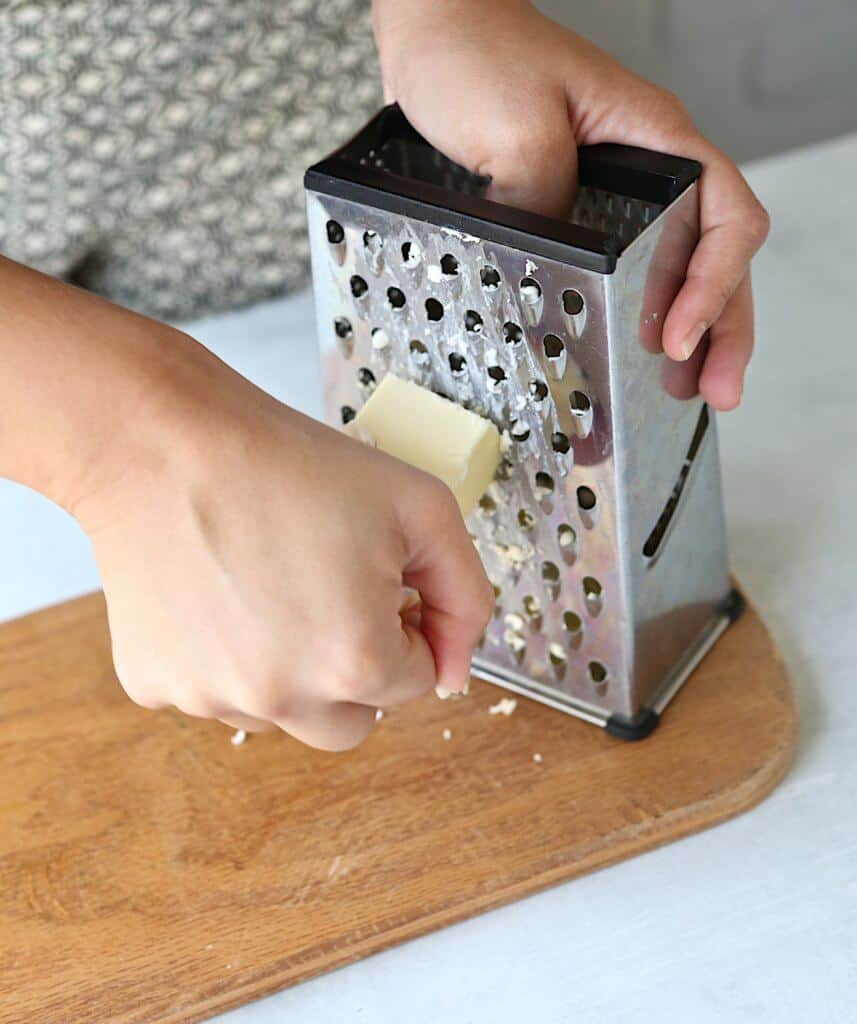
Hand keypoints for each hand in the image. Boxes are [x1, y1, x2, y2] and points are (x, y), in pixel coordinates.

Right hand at [74, 336, 491, 749]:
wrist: (162, 438)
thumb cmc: (288, 462)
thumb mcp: (420, 506)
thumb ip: (464, 595)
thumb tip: (456, 674)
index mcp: (354, 661)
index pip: (416, 680)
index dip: (405, 624)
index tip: (378, 579)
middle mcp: (281, 698)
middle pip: (353, 720)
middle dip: (358, 669)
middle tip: (332, 594)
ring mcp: (210, 698)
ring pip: (281, 711)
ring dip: (290, 668)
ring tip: (266, 582)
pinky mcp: (153, 684)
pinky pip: (214, 692)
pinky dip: (224, 657)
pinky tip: (214, 590)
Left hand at [373, 0, 769, 409]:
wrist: (432, 27)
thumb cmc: (474, 50)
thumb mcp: (514, 124)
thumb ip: (543, 199)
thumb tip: (553, 271)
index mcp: (653, 138)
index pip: (724, 215)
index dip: (713, 284)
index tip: (678, 339)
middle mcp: (646, 169)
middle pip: (714, 254)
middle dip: (721, 327)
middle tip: (713, 392)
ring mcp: (614, 193)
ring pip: (673, 268)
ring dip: (686, 331)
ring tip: (683, 389)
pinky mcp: (576, 210)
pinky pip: (622, 269)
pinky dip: (632, 315)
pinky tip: (626, 351)